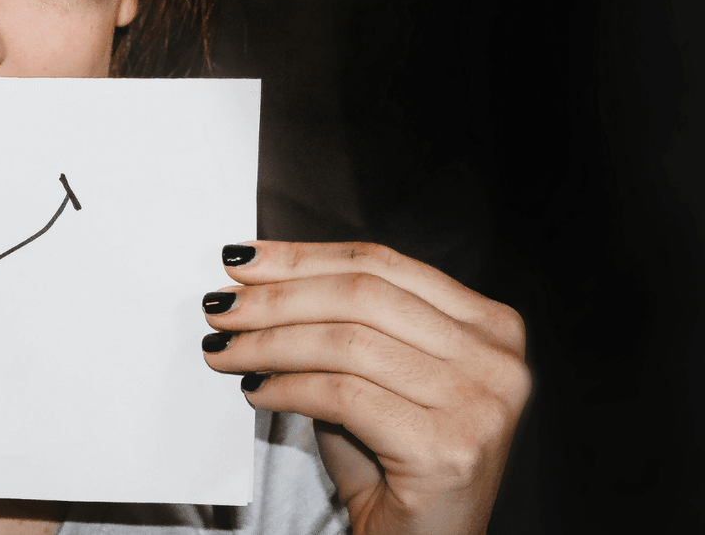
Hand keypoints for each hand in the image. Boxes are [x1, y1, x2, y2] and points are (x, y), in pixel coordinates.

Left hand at [201, 241, 529, 534]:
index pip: (382, 264)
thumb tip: (257, 279)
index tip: (243, 260)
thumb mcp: (374, 375)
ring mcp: (478, 405)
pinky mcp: (447, 449)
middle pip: (362, 296)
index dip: (304, 258)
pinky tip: (255, 390)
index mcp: (489, 325)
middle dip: (278, 298)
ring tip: (225, 350)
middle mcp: (496, 360)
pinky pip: (343, 396)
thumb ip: (340, 321)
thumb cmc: (393, 460)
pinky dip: (287, 388)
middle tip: (222, 307)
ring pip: (347, 344)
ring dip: (270, 343)